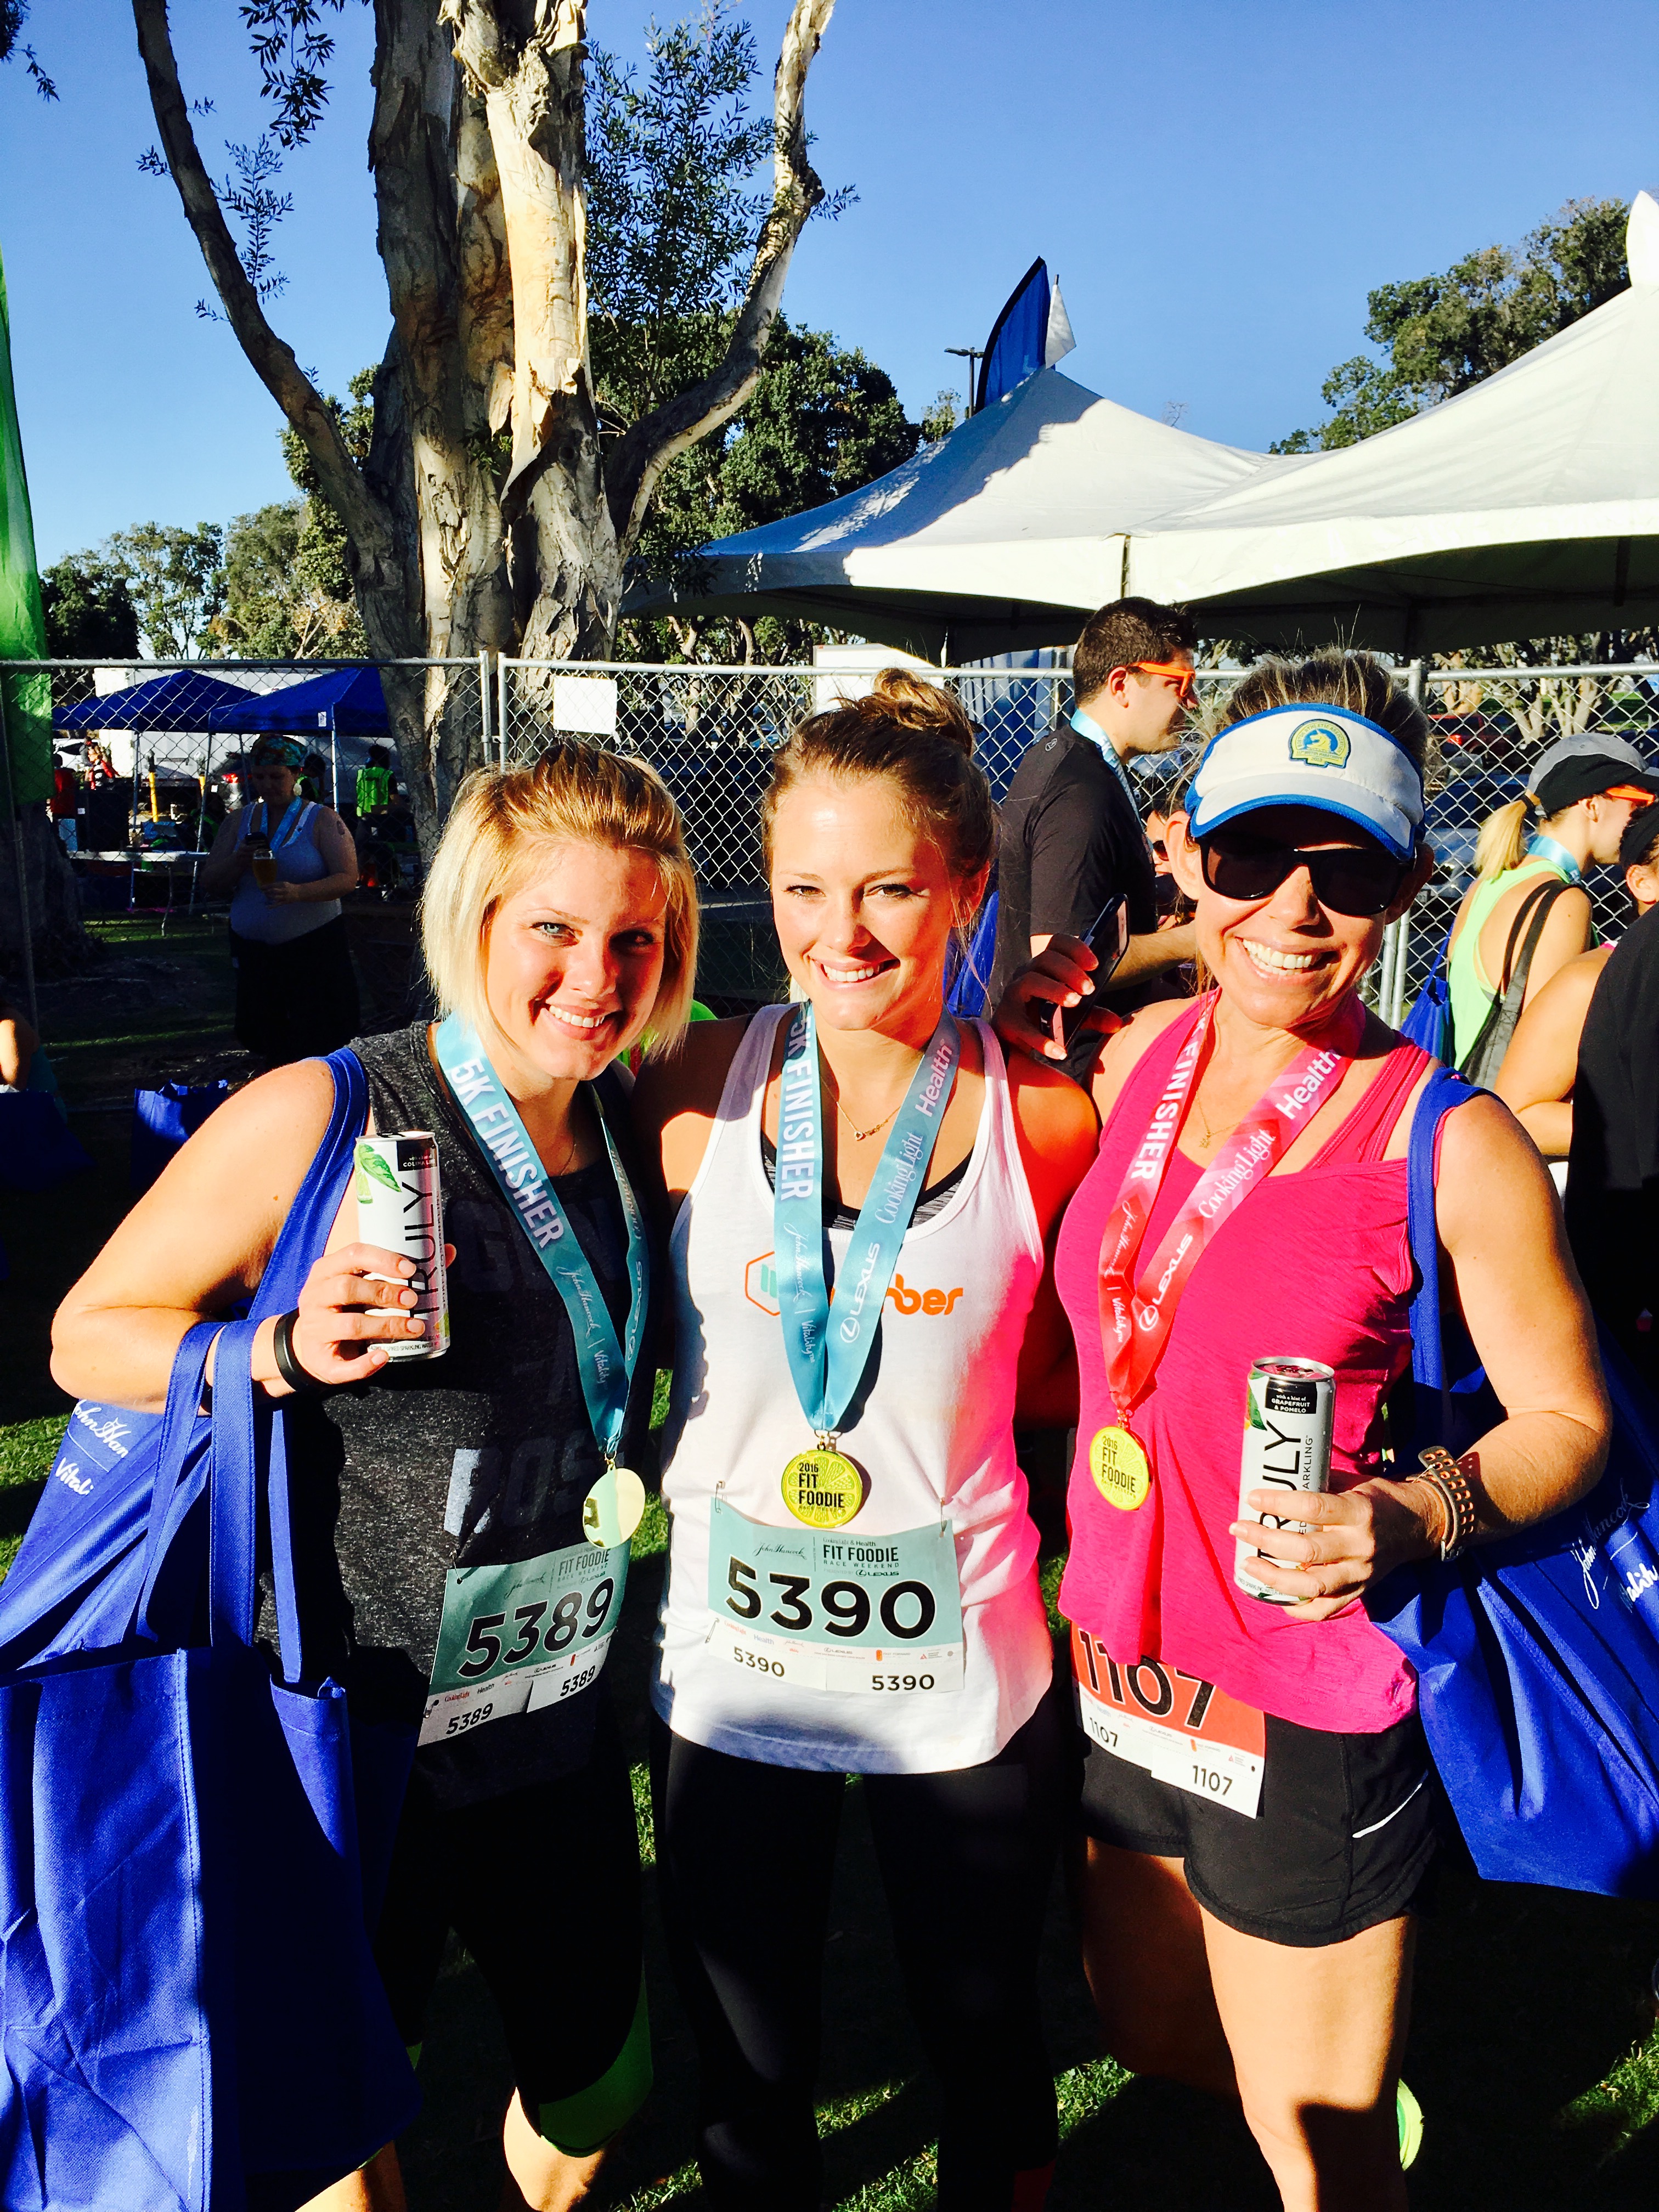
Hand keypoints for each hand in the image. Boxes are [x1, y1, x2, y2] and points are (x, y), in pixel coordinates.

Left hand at [264, 880, 302, 903]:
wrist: (299, 892)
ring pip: (275, 897)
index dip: (266, 886)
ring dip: (269, 897)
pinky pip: (278, 904)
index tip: (261, 887)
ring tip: (266, 896)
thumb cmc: (290, 888)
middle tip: (263, 892)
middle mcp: (283, 890)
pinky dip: (272, 906)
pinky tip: (267, 907)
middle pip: (273, 890)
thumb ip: (277, 885)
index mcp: (283, 884)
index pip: (273, 885)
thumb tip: (268, 886)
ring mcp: (284, 896)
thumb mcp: (284, 884)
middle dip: (267, 891)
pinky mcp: (285, 902)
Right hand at [276, 1241, 456, 1387]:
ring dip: (385, 1326)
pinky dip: (364, 1364)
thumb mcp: (362, 1284)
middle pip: (347, 1288)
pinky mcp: (318, 1359)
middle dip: (384, 1293)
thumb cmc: (345, 1307)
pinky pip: (341, 1364)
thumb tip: (448, 1251)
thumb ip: (400, 1270)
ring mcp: (314, 1328)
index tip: (410, 1269)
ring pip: (349, 1325)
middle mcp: (315, 1296)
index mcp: (326, 1270)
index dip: (382, 1260)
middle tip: (414, 1300)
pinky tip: (384, 1357)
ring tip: (414, 1328)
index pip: (352, 1254)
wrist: (308, 1344)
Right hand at [991, 934, 1124, 1062]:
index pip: (1057, 944)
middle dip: (1070, 971)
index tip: (1095, 964)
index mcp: (1043, 967)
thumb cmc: (1044, 1019)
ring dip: (1055, 990)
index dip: (1076, 948)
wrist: (1012, 1043)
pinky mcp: (1006, 1019)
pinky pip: (1023, 1027)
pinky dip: (1042, 1039)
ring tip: (1075, 1003)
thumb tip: (1118, 1024)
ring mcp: (1013, 995)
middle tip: (1089, 989)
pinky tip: (1060, 1051)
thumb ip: (1095, 1016)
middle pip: (1046, 959)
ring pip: (1031, 981)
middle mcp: (1026, 974)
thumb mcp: (1073, 1016)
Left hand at [1229, 1479, 1438, 1621]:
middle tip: (1239, 1528)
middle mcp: (1359, 1546)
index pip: (1312, 1507)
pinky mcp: (1360, 1592)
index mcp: (1358, 1512)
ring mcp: (1360, 1574)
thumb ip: (1319, 1484)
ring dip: (1273, 1577)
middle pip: (1306, 1550)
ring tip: (1248, 1563)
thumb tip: (1274, 1479)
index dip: (1278, 1503)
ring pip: (1312, 1585)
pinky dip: (1297, 1607)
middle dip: (1266, 1539)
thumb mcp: (1353, 1482)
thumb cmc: (1378, 1498)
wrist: (1418, 1525)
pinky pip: (1325, 1610)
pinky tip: (1275, 1597)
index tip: (1253, 1498)